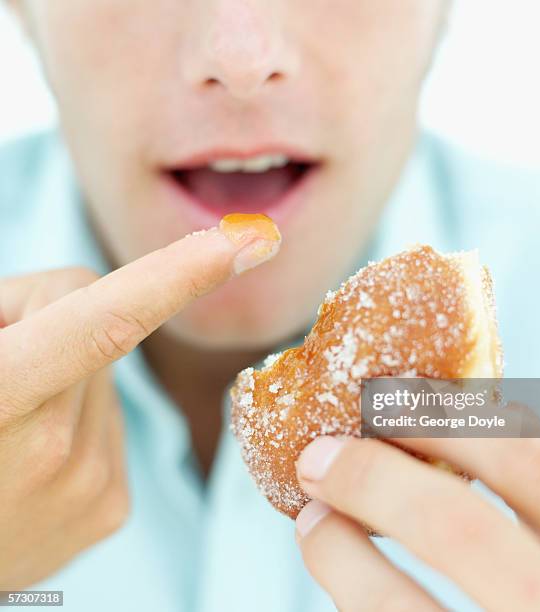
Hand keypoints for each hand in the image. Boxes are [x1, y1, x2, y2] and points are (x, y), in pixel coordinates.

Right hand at [0, 222, 277, 588]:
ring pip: (111, 375)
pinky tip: (33, 457)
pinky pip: (115, 421)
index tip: (247, 239)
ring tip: (9, 423)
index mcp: (0, 397)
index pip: (106, 321)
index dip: (178, 275)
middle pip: (103, 326)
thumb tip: (88, 295)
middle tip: (0, 366)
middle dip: (55, 323)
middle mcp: (52, 452)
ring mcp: (87, 487)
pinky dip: (81, 420)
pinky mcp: (109, 507)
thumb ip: (19, 312)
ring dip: (68, 377)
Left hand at [295, 435, 539, 610]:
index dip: (454, 423)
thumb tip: (437, 442)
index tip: (390, 399)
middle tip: (320, 452)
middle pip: (460, 527)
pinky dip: (348, 597)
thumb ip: (537, 528)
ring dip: (338, 549)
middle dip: (373, 477)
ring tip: (311, 516)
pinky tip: (337, 572)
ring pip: (399, 606)